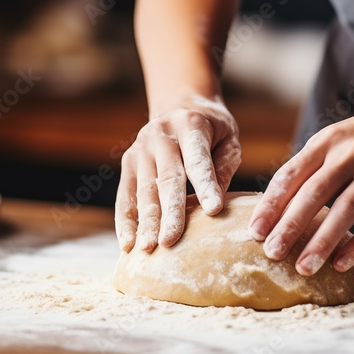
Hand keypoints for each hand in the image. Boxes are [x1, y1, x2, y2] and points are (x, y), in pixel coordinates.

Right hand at [116, 95, 241, 251]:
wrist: (180, 105)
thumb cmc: (212, 130)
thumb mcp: (228, 139)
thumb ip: (223, 168)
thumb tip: (215, 206)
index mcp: (190, 124)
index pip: (198, 160)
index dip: (205, 185)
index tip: (214, 210)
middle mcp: (160, 135)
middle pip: (166, 178)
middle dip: (169, 212)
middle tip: (171, 240)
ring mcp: (140, 148)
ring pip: (143, 190)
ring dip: (145, 221)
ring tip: (148, 248)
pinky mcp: (128, 162)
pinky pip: (125, 195)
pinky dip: (125, 221)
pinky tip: (128, 244)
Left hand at [247, 95, 353, 275]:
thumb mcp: (334, 137)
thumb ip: (309, 165)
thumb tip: (277, 204)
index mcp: (326, 142)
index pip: (291, 175)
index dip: (271, 204)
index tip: (254, 231)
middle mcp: (348, 155)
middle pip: (314, 194)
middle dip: (290, 226)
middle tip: (272, 253)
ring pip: (346, 209)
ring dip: (323, 241)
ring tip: (304, 267)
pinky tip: (342, 263)